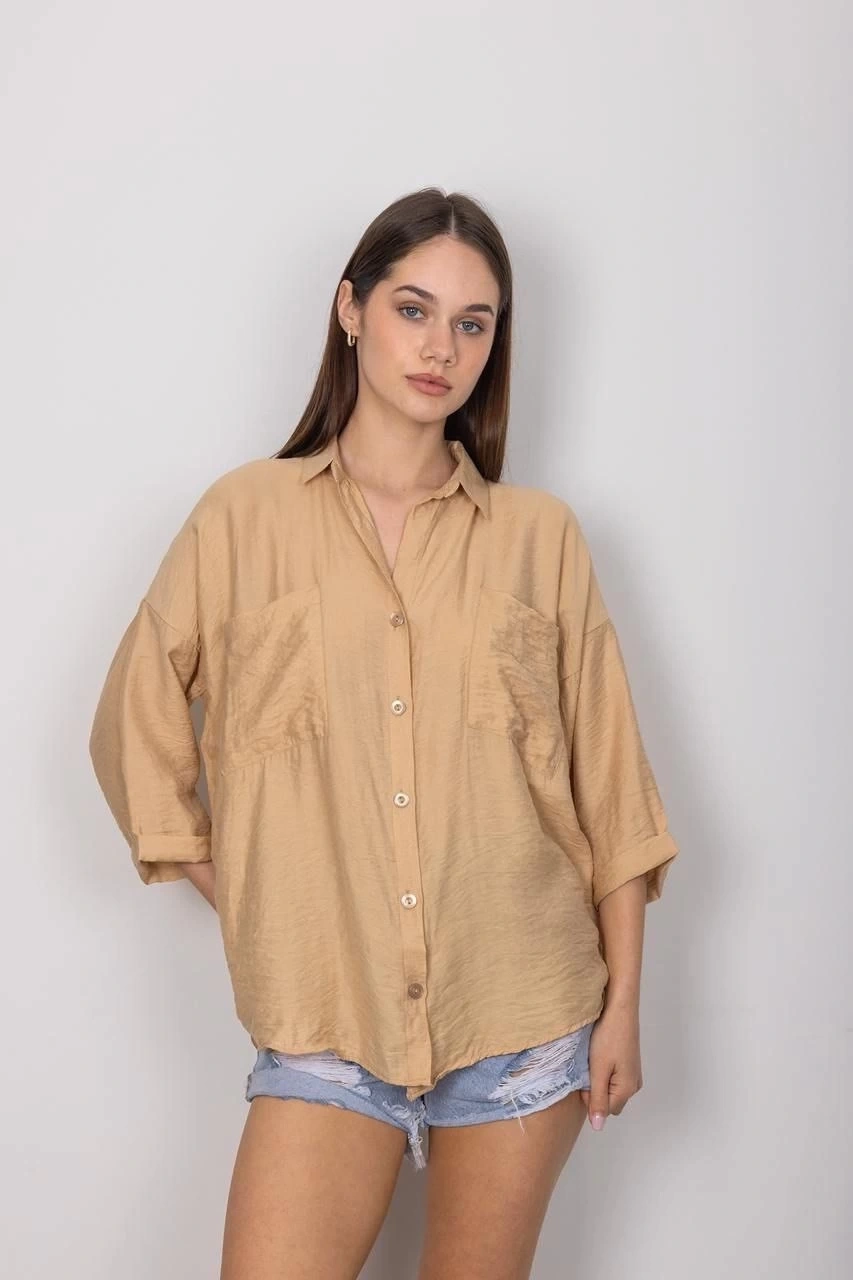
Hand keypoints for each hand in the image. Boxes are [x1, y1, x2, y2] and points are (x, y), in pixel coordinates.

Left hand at [579, 1001, 642, 1128]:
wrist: (619, 1007)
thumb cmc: (608, 1037)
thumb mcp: (598, 1070)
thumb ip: (598, 1099)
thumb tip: (598, 1127)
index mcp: (627, 1089)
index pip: (604, 1110)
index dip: (590, 1097)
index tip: (584, 1076)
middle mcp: (634, 1084)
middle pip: (609, 1101)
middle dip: (595, 1089)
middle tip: (588, 1068)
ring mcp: (633, 1073)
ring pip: (610, 1088)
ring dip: (599, 1078)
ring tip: (593, 1059)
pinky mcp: (629, 1062)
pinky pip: (614, 1076)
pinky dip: (604, 1070)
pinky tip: (600, 1054)